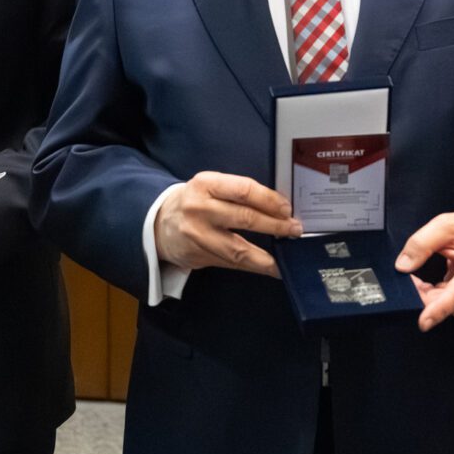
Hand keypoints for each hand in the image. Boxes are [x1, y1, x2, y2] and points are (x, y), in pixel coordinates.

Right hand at [155, 172, 299, 276]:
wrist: (158, 223)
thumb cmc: (194, 201)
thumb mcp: (211, 187)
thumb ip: (238, 194)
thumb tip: (279, 207)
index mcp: (206, 184)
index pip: (244, 189)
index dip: (269, 199)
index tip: (287, 209)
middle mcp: (200, 208)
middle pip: (244, 218)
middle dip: (275, 225)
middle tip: (295, 229)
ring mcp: (197, 235)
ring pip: (238, 248)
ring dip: (266, 256)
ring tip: (286, 258)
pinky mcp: (198, 256)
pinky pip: (231, 264)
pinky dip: (254, 267)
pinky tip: (270, 268)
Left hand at [397, 211, 453, 330]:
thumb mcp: (447, 225)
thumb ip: (422, 242)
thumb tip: (403, 266)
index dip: (439, 309)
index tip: (424, 322)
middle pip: (443, 302)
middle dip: (418, 292)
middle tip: (404, 274)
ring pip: (440, 306)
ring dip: (423, 294)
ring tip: (417, 275)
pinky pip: (442, 305)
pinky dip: (429, 296)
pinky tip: (425, 283)